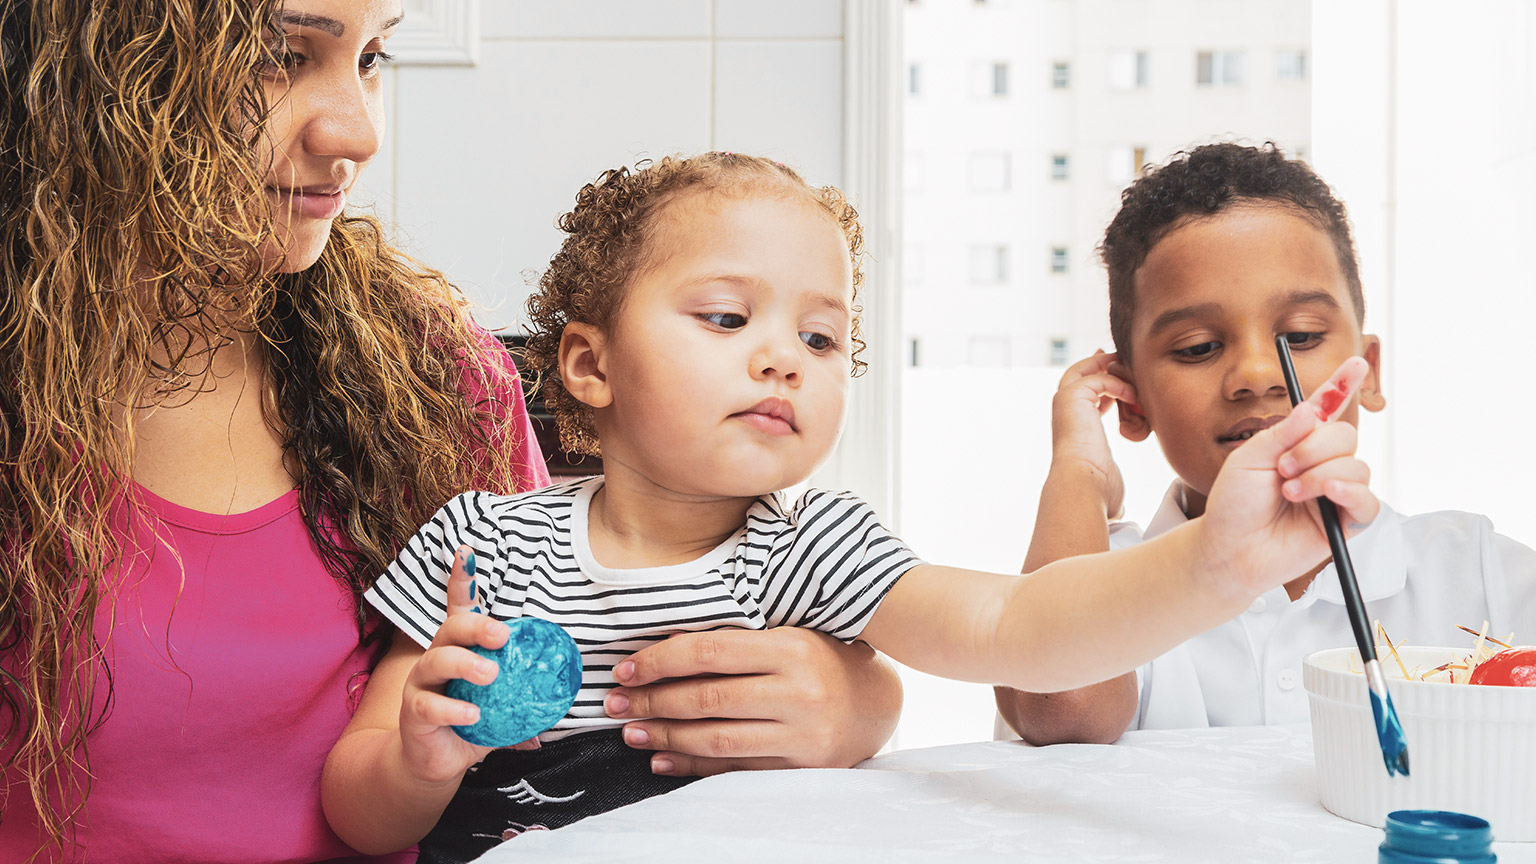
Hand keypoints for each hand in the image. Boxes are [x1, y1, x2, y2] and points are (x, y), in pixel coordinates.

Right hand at [396, 546, 508, 784]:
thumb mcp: (501, 708)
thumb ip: (525, 702)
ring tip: (490, 674)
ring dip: (466, 663)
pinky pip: (429, 705)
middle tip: (502, 636)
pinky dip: (453, 708)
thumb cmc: (470, 723)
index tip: (466, 551)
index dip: (462, 579)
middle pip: (451, 628)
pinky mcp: (413, 712)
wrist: (434, 762)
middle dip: (477, 625)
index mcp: (460, 648)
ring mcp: (422, 683)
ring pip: (437, 660)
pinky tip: (473, 714)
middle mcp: (437, 658)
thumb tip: (562, 704)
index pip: (459, 607)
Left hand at [604, 627, 900, 776]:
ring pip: (718, 737)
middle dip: (652, 702)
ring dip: (666, 737)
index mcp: (791, 647)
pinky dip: (694, 765)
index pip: (709, 650)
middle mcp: (798, 691)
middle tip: (613, 705)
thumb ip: (737, 644)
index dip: (660, 660)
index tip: (625, 669)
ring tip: (632, 733)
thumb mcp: (788, 636)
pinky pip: (736, 767)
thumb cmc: (823, 660)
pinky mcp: (802, 766)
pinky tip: (664, 761)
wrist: (879, 702)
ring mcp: (802, 734)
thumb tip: (663, 653)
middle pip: (708, 698)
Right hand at [1050, 350, 1135, 519]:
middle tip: (1124, 357)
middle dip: (1106, 363)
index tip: (1124, 379)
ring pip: (1093, 369)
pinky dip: (1122, 386)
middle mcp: (1063, 409)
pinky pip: (1102, 377)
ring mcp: (1065, 400)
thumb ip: (1110, 480)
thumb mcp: (1107, 478)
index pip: (1084, 392)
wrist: (1083, 485)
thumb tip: (1118, 513)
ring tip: (1139, 387)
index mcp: (1070, 424)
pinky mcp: (1072, 396)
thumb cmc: (1097, 490)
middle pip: (1082, 371)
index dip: (1105, 382)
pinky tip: (1135, 400)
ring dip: (1120, 375)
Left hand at [1200, 357, 1378, 599]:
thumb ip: (1281, 433)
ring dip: (1320, 475)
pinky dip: (1350, 493)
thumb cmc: (1235, 505)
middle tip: (1283, 468)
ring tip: (1289, 492)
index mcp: (1297, 443)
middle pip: (1345, 436)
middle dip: (1314, 448)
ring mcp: (1335, 492)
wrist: (1230, 548)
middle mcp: (1321, 464)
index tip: (1356, 363)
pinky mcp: (1345, 522)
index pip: (1325, 410)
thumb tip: (1313, 409)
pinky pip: (1368, 501)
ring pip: (1355, 466)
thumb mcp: (1247, 459)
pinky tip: (1327, 495)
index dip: (1341, 385)